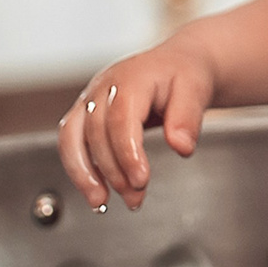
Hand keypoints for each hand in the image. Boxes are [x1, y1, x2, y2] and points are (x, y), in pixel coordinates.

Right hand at [57, 43, 217, 210]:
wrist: (176, 64)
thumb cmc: (184, 75)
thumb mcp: (197, 89)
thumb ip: (188, 118)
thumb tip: (181, 147)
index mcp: (132, 78)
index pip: (121, 118)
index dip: (127, 152)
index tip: (141, 180)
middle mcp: (104, 87)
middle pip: (96, 132)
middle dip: (113, 170)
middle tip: (135, 196)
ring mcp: (90, 99)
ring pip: (71, 137)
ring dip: (83, 174)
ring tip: (100, 202)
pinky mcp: (84, 114)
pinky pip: (70, 142)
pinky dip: (79, 169)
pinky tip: (96, 191)